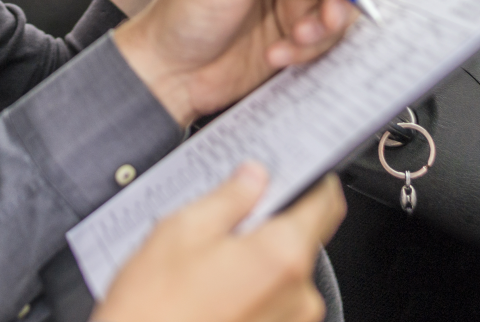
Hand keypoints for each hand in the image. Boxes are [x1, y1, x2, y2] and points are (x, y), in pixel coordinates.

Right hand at [92, 164, 345, 321]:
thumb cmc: (153, 313)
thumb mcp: (181, 233)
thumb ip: (228, 198)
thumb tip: (252, 178)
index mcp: (282, 256)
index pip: (326, 202)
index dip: (312, 179)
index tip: (295, 171)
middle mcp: (299, 297)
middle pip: (300, 241)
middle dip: (268, 228)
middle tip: (223, 225)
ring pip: (283, 277)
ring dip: (255, 266)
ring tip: (206, 272)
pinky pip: (272, 308)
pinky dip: (249, 297)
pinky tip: (210, 299)